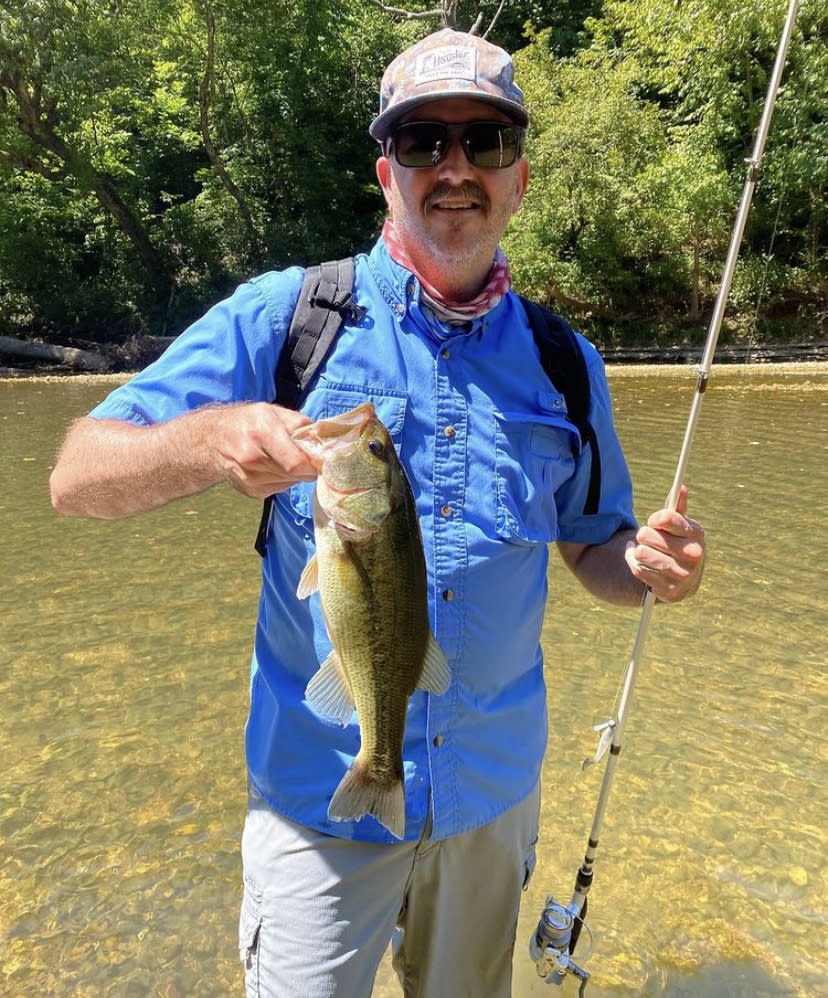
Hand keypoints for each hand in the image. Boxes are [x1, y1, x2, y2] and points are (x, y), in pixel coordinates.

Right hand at [211, 403, 317, 497]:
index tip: (318, 459)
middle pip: (294, 473)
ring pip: (289, 482)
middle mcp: (252, 457)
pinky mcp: (250, 491)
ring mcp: (249, 477)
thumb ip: (298, 422)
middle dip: (305, 467)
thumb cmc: (245, 422)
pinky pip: (279, 488)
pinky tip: (273, 467)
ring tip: (285, 459)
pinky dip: (283, 479)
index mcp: (260, 432)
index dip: (311, 464)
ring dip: (294, 474)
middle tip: (304, 457)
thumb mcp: (271, 411)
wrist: (212, 440)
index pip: (295, 462)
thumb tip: (320, 437)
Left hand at [624, 486, 704, 601]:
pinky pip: (638, 569)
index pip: (665, 517)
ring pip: (641, 553)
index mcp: (697, 534)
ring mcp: (682, 574)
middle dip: (644, 535)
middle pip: (647, 534)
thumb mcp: (680, 527)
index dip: (655, 518)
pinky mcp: (669, 590)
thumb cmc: (677, 544)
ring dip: (638, 551)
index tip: (655, 522)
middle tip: (648, 539)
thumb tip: (680, 487)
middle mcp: (693, 554)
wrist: (683, 579)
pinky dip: (634, 564)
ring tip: (644, 551)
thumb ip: (677, 508)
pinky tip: (640, 562)